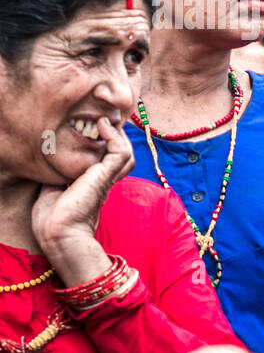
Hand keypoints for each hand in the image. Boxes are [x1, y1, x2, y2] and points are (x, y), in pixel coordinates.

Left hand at [31, 117, 133, 284]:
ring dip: (116, 134)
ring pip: (126, 152)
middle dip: (115, 136)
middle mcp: (104, 180)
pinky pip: (120, 151)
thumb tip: (49, 157)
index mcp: (93, 185)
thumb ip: (56, 173)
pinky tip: (102, 125)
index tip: (94, 128)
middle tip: (102, 120)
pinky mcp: (105, 176)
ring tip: (103, 121)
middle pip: (122, 155)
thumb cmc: (52, 217)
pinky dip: (114, 136)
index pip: (107, 161)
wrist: (58, 232)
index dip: (105, 144)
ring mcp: (106, 178)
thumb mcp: (51, 188)